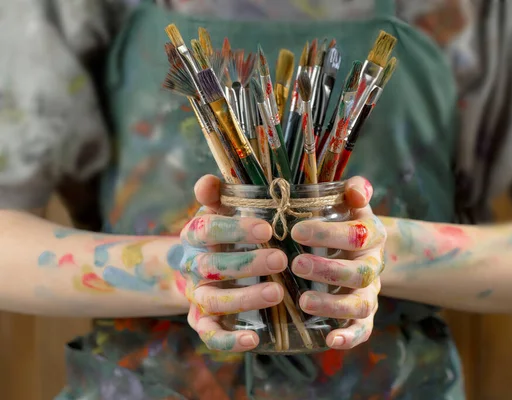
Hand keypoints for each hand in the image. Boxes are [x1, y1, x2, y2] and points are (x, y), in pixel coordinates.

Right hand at [180, 175, 287, 351]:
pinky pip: (211, 335)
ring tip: (277, 294)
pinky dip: (229, 341)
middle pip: (213, 267)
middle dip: (248, 264)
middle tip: (281, 260)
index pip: (207, 229)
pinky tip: (253, 340)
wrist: (199, 268)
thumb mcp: (220, 208)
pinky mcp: (203, 322)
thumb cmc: (223, 232)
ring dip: (244, 299)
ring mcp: (197, 296)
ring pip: (214, 300)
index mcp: (194, 234)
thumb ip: (217, 193)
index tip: (267, 229)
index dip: (235, 229)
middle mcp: (192, 265)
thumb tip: (209, 181)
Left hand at [290, 177, 385, 348]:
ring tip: (304, 301)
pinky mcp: (363, 316)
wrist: (358, 248)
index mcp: (371, 235)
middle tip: (295, 264)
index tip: (296, 230)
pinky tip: (330, 340)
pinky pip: (363, 330)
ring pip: (360, 303)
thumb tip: (356, 189)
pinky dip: (350, 337)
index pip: (357, 234)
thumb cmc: (343, 221)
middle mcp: (373, 265)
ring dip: (333, 305)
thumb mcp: (348, 202)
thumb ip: (353, 191)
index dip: (328, 233)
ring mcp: (370, 293)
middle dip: (328, 270)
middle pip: (361, 272)